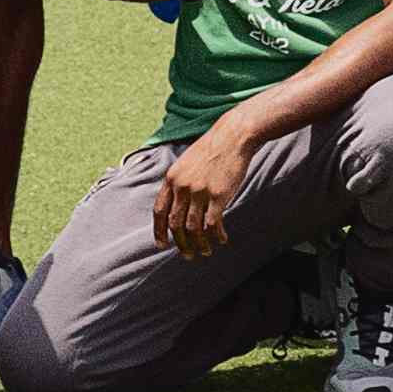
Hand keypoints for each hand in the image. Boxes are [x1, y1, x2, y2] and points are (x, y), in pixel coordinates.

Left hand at [154, 123, 255, 256]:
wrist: (233, 136)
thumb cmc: (212, 148)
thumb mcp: (187, 162)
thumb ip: (179, 182)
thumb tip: (177, 205)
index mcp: (171, 178)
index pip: (159, 211)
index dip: (159, 231)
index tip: (162, 245)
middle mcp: (182, 186)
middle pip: (175, 223)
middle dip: (180, 243)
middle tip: (187, 255)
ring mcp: (199, 191)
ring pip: (193, 228)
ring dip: (199, 244)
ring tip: (205, 251)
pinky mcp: (218, 195)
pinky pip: (213, 224)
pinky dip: (216, 235)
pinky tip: (222, 239)